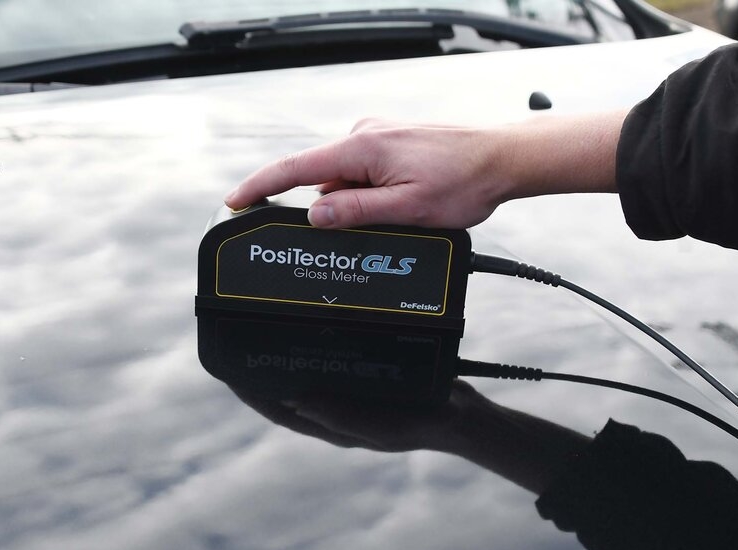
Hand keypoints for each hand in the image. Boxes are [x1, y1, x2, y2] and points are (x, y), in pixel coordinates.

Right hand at [225, 112, 625, 229]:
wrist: (502, 158)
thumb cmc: (464, 181)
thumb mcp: (407, 209)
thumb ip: (356, 212)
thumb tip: (315, 214)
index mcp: (361, 148)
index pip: (295, 169)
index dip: (260, 187)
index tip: (235, 202)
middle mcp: (365, 136)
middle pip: (326, 181)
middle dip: (339, 210)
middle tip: (379, 225)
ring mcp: (379, 138)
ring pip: (349, 180)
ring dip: (364, 203)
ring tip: (409, 210)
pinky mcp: (393, 143)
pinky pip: (367, 173)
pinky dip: (375, 192)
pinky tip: (408, 200)